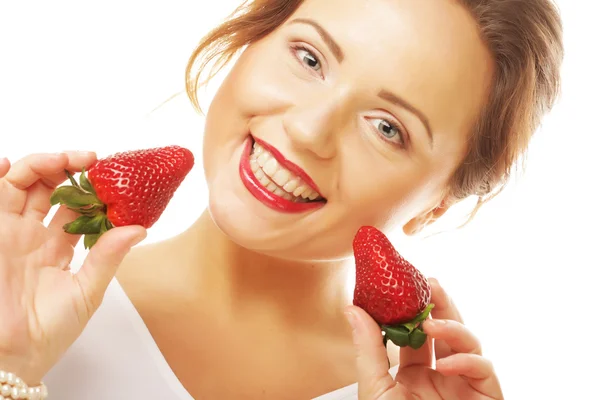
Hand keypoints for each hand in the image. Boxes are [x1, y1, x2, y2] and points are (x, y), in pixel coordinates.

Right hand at [0, 152, 146, 384]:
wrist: (15, 353)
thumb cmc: (50, 331)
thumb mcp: (88, 290)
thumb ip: (109, 256)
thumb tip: (140, 228)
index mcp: (59, 248)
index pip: (77, 208)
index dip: (93, 191)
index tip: (113, 177)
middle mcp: (35, 236)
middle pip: (51, 190)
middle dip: (70, 170)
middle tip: (92, 161)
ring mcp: (11, 232)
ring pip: (25, 185)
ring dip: (44, 165)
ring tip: (67, 159)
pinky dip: (3, 173)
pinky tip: (11, 163)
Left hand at [346, 278, 502, 398]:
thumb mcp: (375, 388)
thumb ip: (367, 348)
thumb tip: (353, 309)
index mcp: (413, 374)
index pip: (414, 334)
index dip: (410, 309)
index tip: (400, 286)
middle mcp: (441, 375)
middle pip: (445, 329)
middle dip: (439, 304)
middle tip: (428, 282)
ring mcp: (464, 384)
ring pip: (468, 341)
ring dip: (452, 326)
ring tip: (431, 321)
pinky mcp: (486, 395)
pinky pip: (483, 368)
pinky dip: (466, 361)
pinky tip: (446, 362)